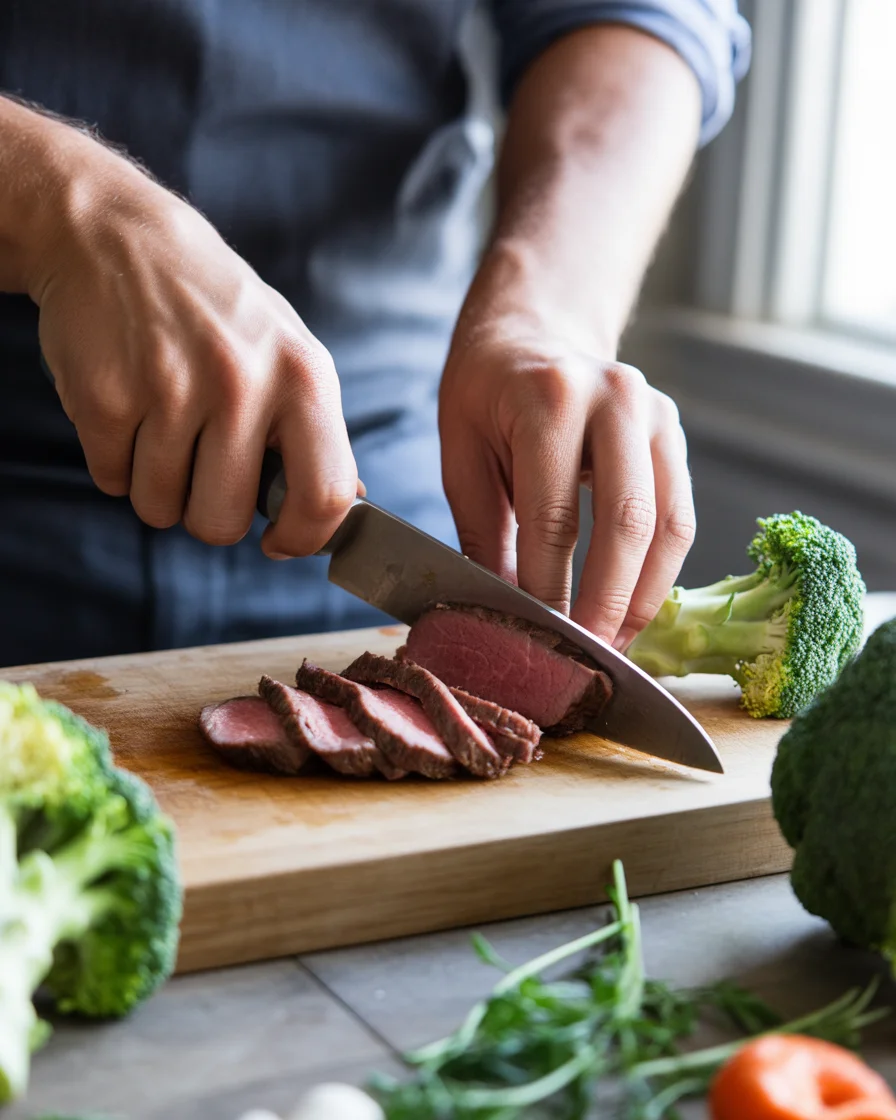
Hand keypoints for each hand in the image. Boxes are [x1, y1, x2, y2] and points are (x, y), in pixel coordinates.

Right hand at [29, 130, 356, 557]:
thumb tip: (346, 506)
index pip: (324, 496)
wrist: (117, 235)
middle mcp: (241, 383)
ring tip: (162, 425)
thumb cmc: (217, 309)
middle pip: (223, 522)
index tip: (278, 542)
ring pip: (161, 509)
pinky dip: (115, 461)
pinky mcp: (104, 396)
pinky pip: (112, 482)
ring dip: (157, 486)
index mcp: (303, 377)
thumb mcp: (290, 351)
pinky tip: (127, 408)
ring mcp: (169, 390)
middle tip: (202, 466)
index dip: (301, 538)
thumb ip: (317, 430)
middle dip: (208, 512)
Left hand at [439, 264, 695, 648]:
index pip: (553, 514)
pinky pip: (681, 515)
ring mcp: (655, 413)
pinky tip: (633, 605)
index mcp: (548, 398)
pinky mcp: (674, 434)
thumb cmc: (485, 396)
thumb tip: (502, 613)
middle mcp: (615, 397)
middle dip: (606, 601)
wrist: (532, 334)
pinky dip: (661, 571)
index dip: (546, 586)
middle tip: (586, 656)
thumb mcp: (461, 456)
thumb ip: (483, 533)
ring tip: (614, 644)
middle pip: (627, 521)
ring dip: (644, 595)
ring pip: (668, 524)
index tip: (536, 637)